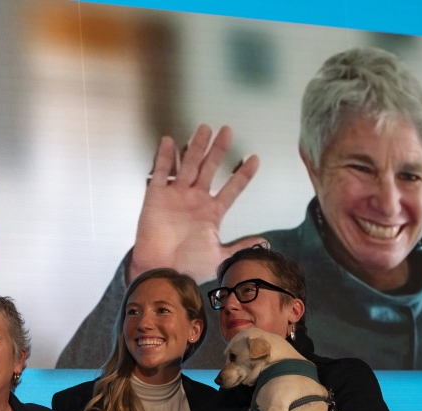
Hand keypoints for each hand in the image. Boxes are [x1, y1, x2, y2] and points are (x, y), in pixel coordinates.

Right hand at [130, 125, 263, 283]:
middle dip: (217, 150)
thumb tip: (264, 244)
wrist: (161, 270)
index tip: (254, 158)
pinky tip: (168, 141)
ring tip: (203, 129)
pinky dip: (163, 157)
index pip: (231, 188)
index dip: (243, 174)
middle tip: (227, 130)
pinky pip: (160, 172)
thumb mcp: (221, 258)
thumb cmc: (188, 266)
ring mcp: (175, 196)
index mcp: (211, 213)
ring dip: (195, 147)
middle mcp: (194, 200)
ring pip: (188, 165)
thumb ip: (241, 247)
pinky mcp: (156, 196)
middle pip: (209, 168)